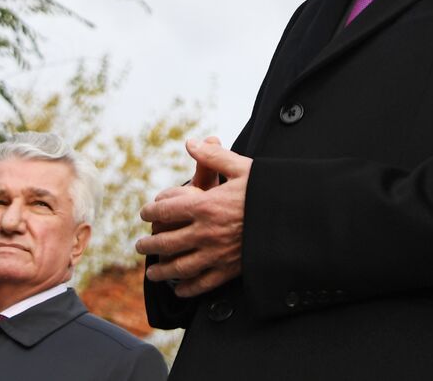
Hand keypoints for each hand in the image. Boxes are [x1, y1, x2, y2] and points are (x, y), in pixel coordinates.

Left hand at [138, 139, 252, 296]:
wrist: (293, 219)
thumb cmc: (267, 190)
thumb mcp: (242, 168)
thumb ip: (213, 156)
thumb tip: (190, 143)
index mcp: (206, 206)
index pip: (166, 210)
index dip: (150, 211)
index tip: (145, 213)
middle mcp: (206, 232)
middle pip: (166, 242)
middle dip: (148, 244)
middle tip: (139, 245)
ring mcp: (217, 254)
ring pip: (179, 267)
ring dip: (161, 270)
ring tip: (152, 271)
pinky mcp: (229, 270)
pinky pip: (202, 283)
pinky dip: (187, 288)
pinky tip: (179, 288)